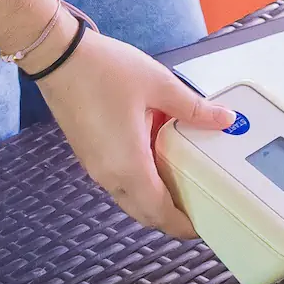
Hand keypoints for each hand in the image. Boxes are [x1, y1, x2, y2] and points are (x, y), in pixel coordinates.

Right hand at [39, 27, 233, 237]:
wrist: (58, 57)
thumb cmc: (105, 70)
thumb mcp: (158, 85)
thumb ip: (193, 108)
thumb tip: (225, 119)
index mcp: (128, 165)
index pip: (160, 213)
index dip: (183, 225)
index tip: (203, 226)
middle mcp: (109, 175)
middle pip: (144, 213)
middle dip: (170, 217)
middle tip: (198, 208)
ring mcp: (95, 167)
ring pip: (130, 199)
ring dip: (154, 200)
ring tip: (182, 184)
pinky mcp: (89, 154)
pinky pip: (118, 182)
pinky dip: (140, 183)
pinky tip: (156, 159)